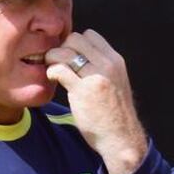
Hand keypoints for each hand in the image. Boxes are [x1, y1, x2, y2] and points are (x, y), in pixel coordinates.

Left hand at [45, 30, 147, 173]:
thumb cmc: (115, 115)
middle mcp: (107, 65)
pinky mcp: (82, 90)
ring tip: (54, 70)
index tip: (71, 57)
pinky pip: (60, 69)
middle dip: (63, 48)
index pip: (90, 35)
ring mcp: (95, 76)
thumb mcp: (117, 83)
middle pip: (76, 38)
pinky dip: (52, 72)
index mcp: (116, 61)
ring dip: (54, 58)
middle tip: (59, 62)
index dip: (76, 43)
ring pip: (65, 51)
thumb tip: (83, 56)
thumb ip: (103, 68)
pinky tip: (54, 79)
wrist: (121, 139)